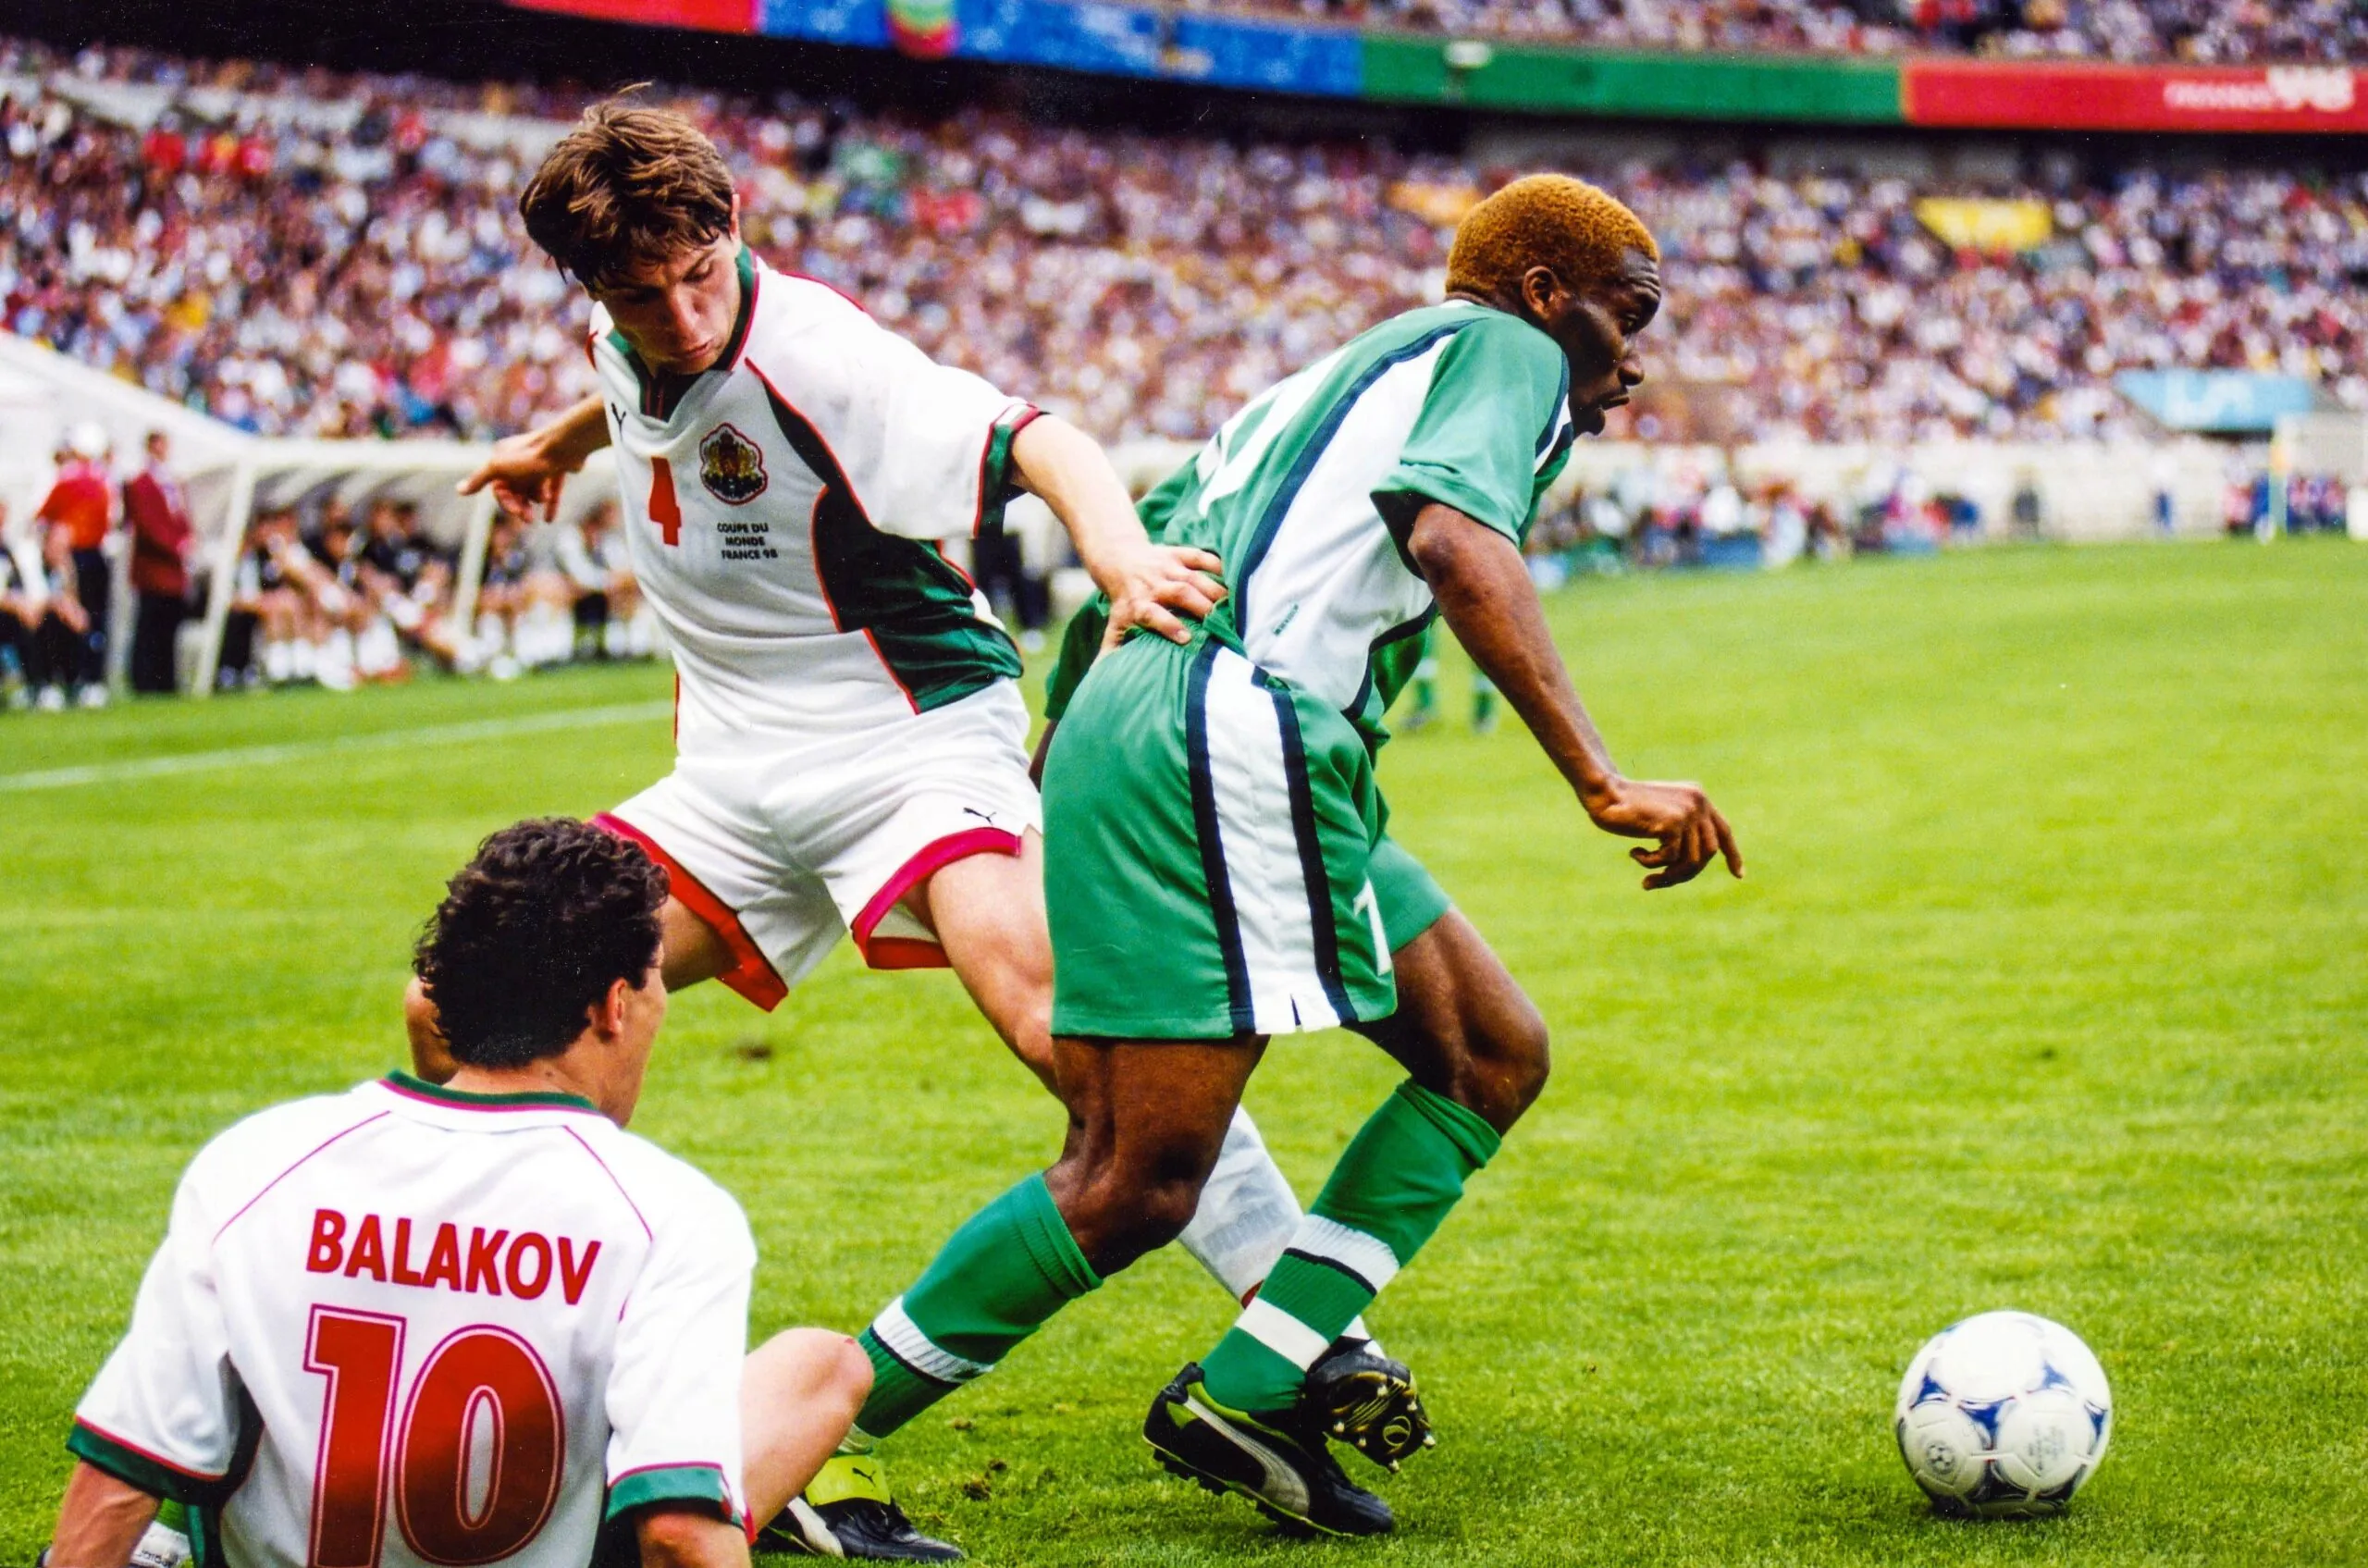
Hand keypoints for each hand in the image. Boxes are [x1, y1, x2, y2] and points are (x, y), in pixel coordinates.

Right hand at [457, 429, 580, 521]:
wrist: (565, 446)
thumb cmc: (530, 457)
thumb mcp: (498, 468)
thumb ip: (479, 479)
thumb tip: (458, 490)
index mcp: (504, 456)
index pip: (499, 486)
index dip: (506, 501)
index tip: (516, 511)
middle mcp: (520, 458)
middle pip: (516, 489)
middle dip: (520, 505)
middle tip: (528, 519)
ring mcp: (540, 463)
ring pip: (533, 489)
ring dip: (536, 499)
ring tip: (544, 499)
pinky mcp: (558, 468)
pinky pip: (553, 489)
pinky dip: (551, 505)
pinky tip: (549, 520)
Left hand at [1094, 541, 1226, 648]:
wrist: (1120, 561)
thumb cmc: (1123, 602)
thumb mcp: (1115, 625)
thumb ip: (1113, 651)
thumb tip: (1102, 680)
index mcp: (1139, 604)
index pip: (1153, 614)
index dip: (1169, 625)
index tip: (1187, 638)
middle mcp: (1154, 584)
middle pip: (1181, 592)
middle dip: (1202, 606)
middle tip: (1221, 622)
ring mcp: (1167, 567)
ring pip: (1195, 577)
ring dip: (1215, 591)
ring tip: (1233, 607)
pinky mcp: (1178, 554)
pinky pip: (1200, 556)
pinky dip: (1217, 565)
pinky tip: (1233, 580)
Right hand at [1583, 777, 1742, 890]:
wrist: (1604, 792)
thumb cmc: (1623, 807)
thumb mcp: (1658, 817)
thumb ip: (1678, 831)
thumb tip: (1692, 865)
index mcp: (1698, 797)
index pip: (1723, 830)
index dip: (1733, 855)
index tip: (1739, 875)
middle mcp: (1699, 802)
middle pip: (1708, 853)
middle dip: (1685, 874)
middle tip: (1657, 882)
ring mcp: (1688, 812)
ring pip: (1691, 861)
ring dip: (1668, 876)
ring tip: (1647, 879)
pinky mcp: (1673, 823)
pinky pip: (1669, 858)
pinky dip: (1651, 863)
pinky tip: (1634, 853)